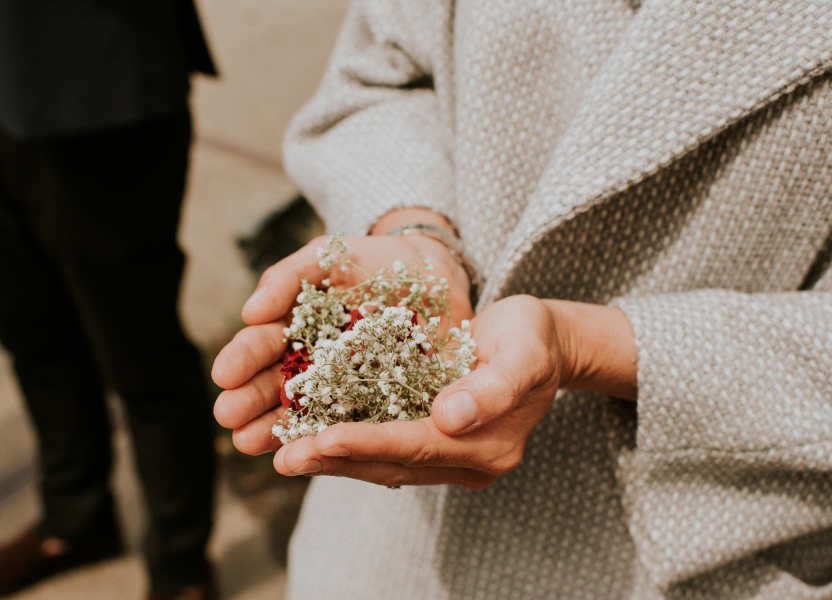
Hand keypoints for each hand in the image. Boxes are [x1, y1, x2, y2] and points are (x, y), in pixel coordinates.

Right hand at [213, 223, 472, 456]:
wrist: (436, 275)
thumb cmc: (377, 262)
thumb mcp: (331, 256)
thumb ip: (291, 277)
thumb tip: (250, 311)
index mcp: (296, 329)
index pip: (263, 346)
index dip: (242, 360)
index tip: (223, 375)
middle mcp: (314, 365)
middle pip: (276, 386)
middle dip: (249, 401)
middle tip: (226, 416)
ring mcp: (346, 389)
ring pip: (305, 413)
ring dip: (274, 430)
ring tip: (247, 443)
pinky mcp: (382, 406)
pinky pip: (355, 426)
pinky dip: (329, 441)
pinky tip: (306, 454)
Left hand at [262, 295, 636, 487]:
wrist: (541, 343)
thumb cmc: (532, 338)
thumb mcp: (524, 349)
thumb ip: (494, 386)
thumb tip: (448, 418)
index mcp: (490, 444)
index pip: (421, 446)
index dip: (370, 443)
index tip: (322, 438)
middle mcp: (469, 461)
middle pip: (396, 464)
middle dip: (340, 461)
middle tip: (286, 457)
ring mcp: (453, 460)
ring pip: (386, 465)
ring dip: (337, 462)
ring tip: (286, 456)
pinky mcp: (436, 446)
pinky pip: (388, 452)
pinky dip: (351, 449)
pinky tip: (314, 440)